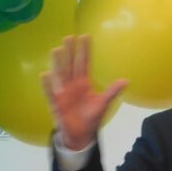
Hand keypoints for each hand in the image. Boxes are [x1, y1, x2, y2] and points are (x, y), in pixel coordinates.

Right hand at [41, 34, 127, 149]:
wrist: (81, 134)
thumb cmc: (91, 117)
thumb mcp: (103, 103)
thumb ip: (112, 91)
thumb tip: (126, 80)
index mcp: (84, 83)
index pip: (84, 63)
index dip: (85, 50)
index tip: (85, 36)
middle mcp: (72, 84)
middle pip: (71, 65)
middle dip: (70, 51)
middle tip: (69, 37)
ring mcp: (63, 92)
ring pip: (61, 74)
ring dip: (58, 63)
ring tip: (57, 50)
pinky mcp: (56, 103)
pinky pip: (50, 92)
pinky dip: (48, 84)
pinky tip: (45, 74)